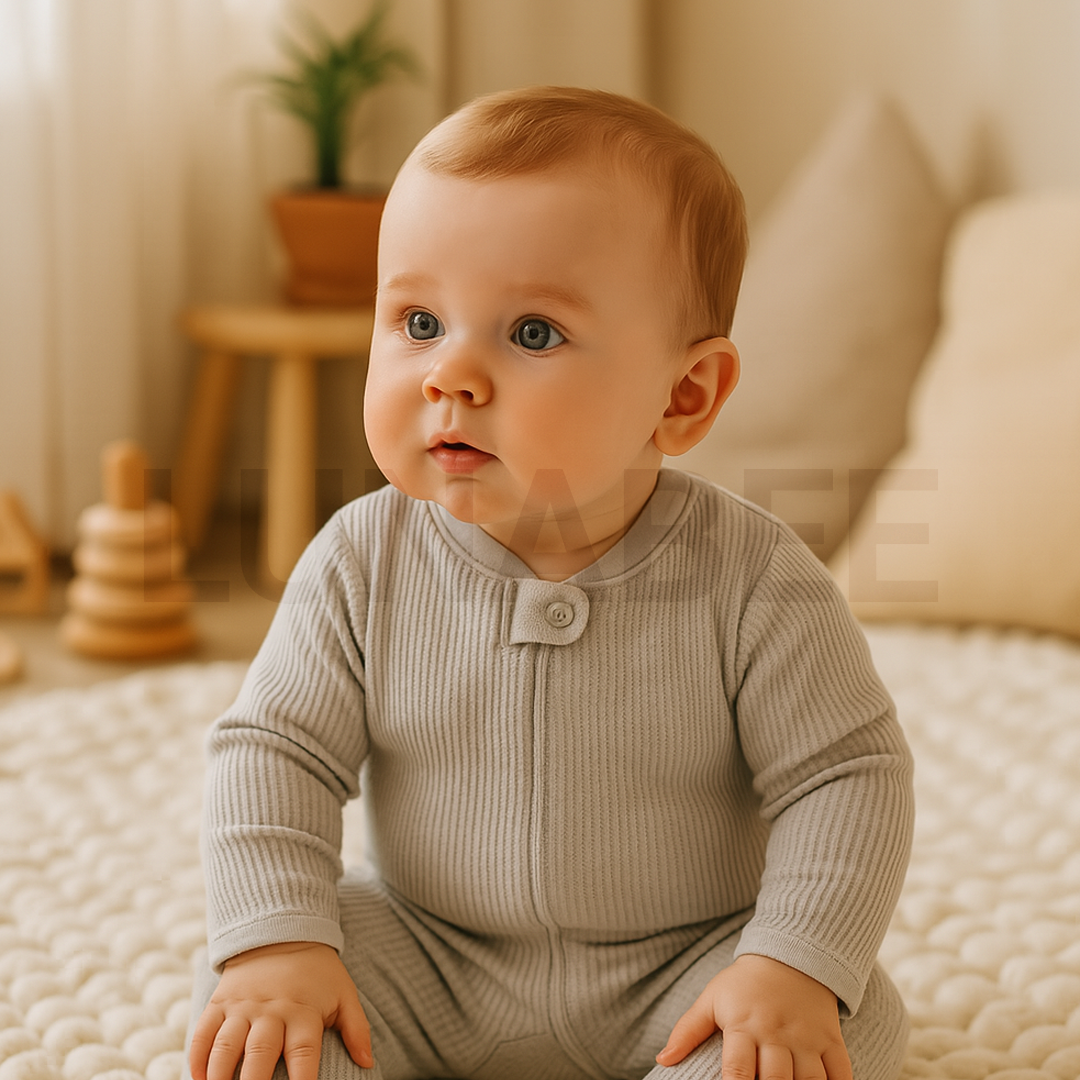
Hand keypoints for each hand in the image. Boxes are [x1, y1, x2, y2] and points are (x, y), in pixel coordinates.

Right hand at [189, 941, 372, 1079]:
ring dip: (220, 1076)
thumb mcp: (344, 994)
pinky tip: (199, 1079)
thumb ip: (357, 1029)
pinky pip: (203, 1032)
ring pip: (226, 1046)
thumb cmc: (318, 974)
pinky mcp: (220, 1001)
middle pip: (260, 1053)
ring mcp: (242, 1006)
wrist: (282, 933)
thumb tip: (369, 1063)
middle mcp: (271, 1010)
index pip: (303, 1052)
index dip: (302, 1079)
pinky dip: (197, 1058)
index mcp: (303, 1011)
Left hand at [655, 954, 851, 1079]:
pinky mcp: (832, 1040)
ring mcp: (807, 1038)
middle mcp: (777, 1033)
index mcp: (744, 1025)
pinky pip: (841, 1073)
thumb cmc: (744, 985)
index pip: (738, 1071)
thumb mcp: (712, 999)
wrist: (790, 954)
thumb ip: (688, 1030)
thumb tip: (663, 1060)